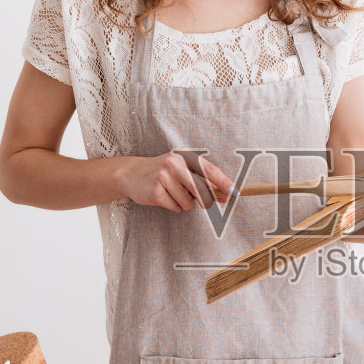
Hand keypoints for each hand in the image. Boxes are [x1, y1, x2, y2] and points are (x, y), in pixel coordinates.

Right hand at [118, 150, 235, 211]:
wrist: (131, 173)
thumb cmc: (162, 173)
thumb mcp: (180, 169)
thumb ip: (201, 179)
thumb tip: (224, 194)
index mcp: (184, 156)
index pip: (208, 170)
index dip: (222, 182)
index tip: (233, 192)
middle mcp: (174, 164)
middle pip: (201, 190)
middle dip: (204, 200)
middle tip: (201, 202)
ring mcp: (164, 177)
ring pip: (188, 202)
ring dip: (184, 204)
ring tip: (172, 194)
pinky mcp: (155, 191)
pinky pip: (175, 207)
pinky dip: (173, 207)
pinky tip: (163, 197)